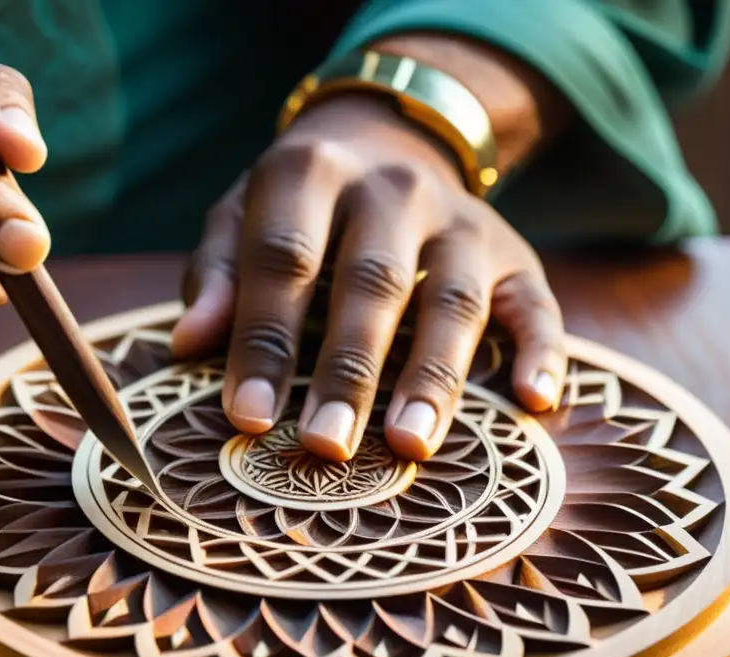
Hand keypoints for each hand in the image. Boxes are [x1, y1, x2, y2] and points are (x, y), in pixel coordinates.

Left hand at [172, 94, 565, 461]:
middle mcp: (393, 190)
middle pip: (371, 285)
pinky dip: (541, 351)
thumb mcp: (241, 212)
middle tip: (326, 445)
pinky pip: (536, 303)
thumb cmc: (298, 202)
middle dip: (348, 370)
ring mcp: (461, 222)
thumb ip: (216, 273)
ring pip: (452, 300)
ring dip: (433, 375)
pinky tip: (534, 401)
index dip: (265, 340)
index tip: (249, 417)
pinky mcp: (514, 254)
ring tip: (410, 444)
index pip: (284, 261)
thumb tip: (188, 345)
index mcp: (311, 174)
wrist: (390, 138)